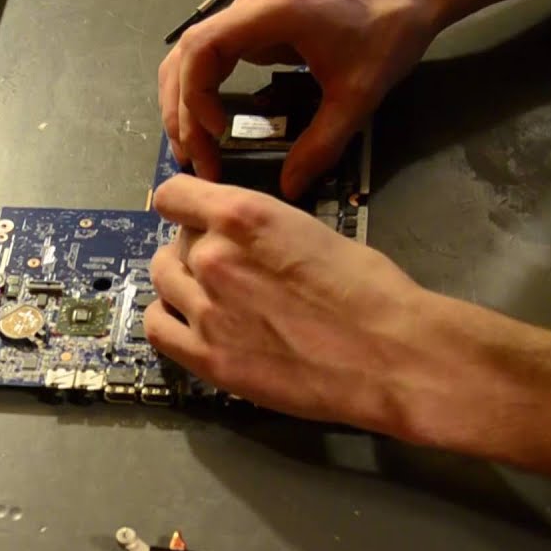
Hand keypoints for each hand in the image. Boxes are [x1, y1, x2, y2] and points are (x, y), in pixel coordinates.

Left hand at [145, 175, 428, 432]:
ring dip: (180, 280)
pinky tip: (188, 322)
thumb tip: (235, 236)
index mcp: (242, 216)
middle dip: (195, 248)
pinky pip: (158, 327)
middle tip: (227, 268)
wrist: (392, 356)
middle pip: (175, 240)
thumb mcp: (308, 230)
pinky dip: (167, 319)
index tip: (193, 218)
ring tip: (207, 294)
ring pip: (162, 279)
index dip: (183, 206)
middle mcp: (213, 256)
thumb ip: (257, 230)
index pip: (173, 194)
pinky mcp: (207, 357)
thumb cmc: (369, 291)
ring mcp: (205, 309)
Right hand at [160, 0, 442, 197]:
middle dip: (182, 110)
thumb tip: (288, 189)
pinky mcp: (254, 19)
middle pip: (186, 54)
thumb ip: (322, 144)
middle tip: (195, 158)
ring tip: (193, 146)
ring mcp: (248, 8)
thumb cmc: (389, 33)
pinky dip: (202, 88)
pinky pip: (212, 52)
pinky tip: (212, 122)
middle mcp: (248, 3)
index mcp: (269, 11)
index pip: (200, 48)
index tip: (217, 134)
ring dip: (185, 100)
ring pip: (191, 53)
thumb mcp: (359, 96)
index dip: (196, 96)